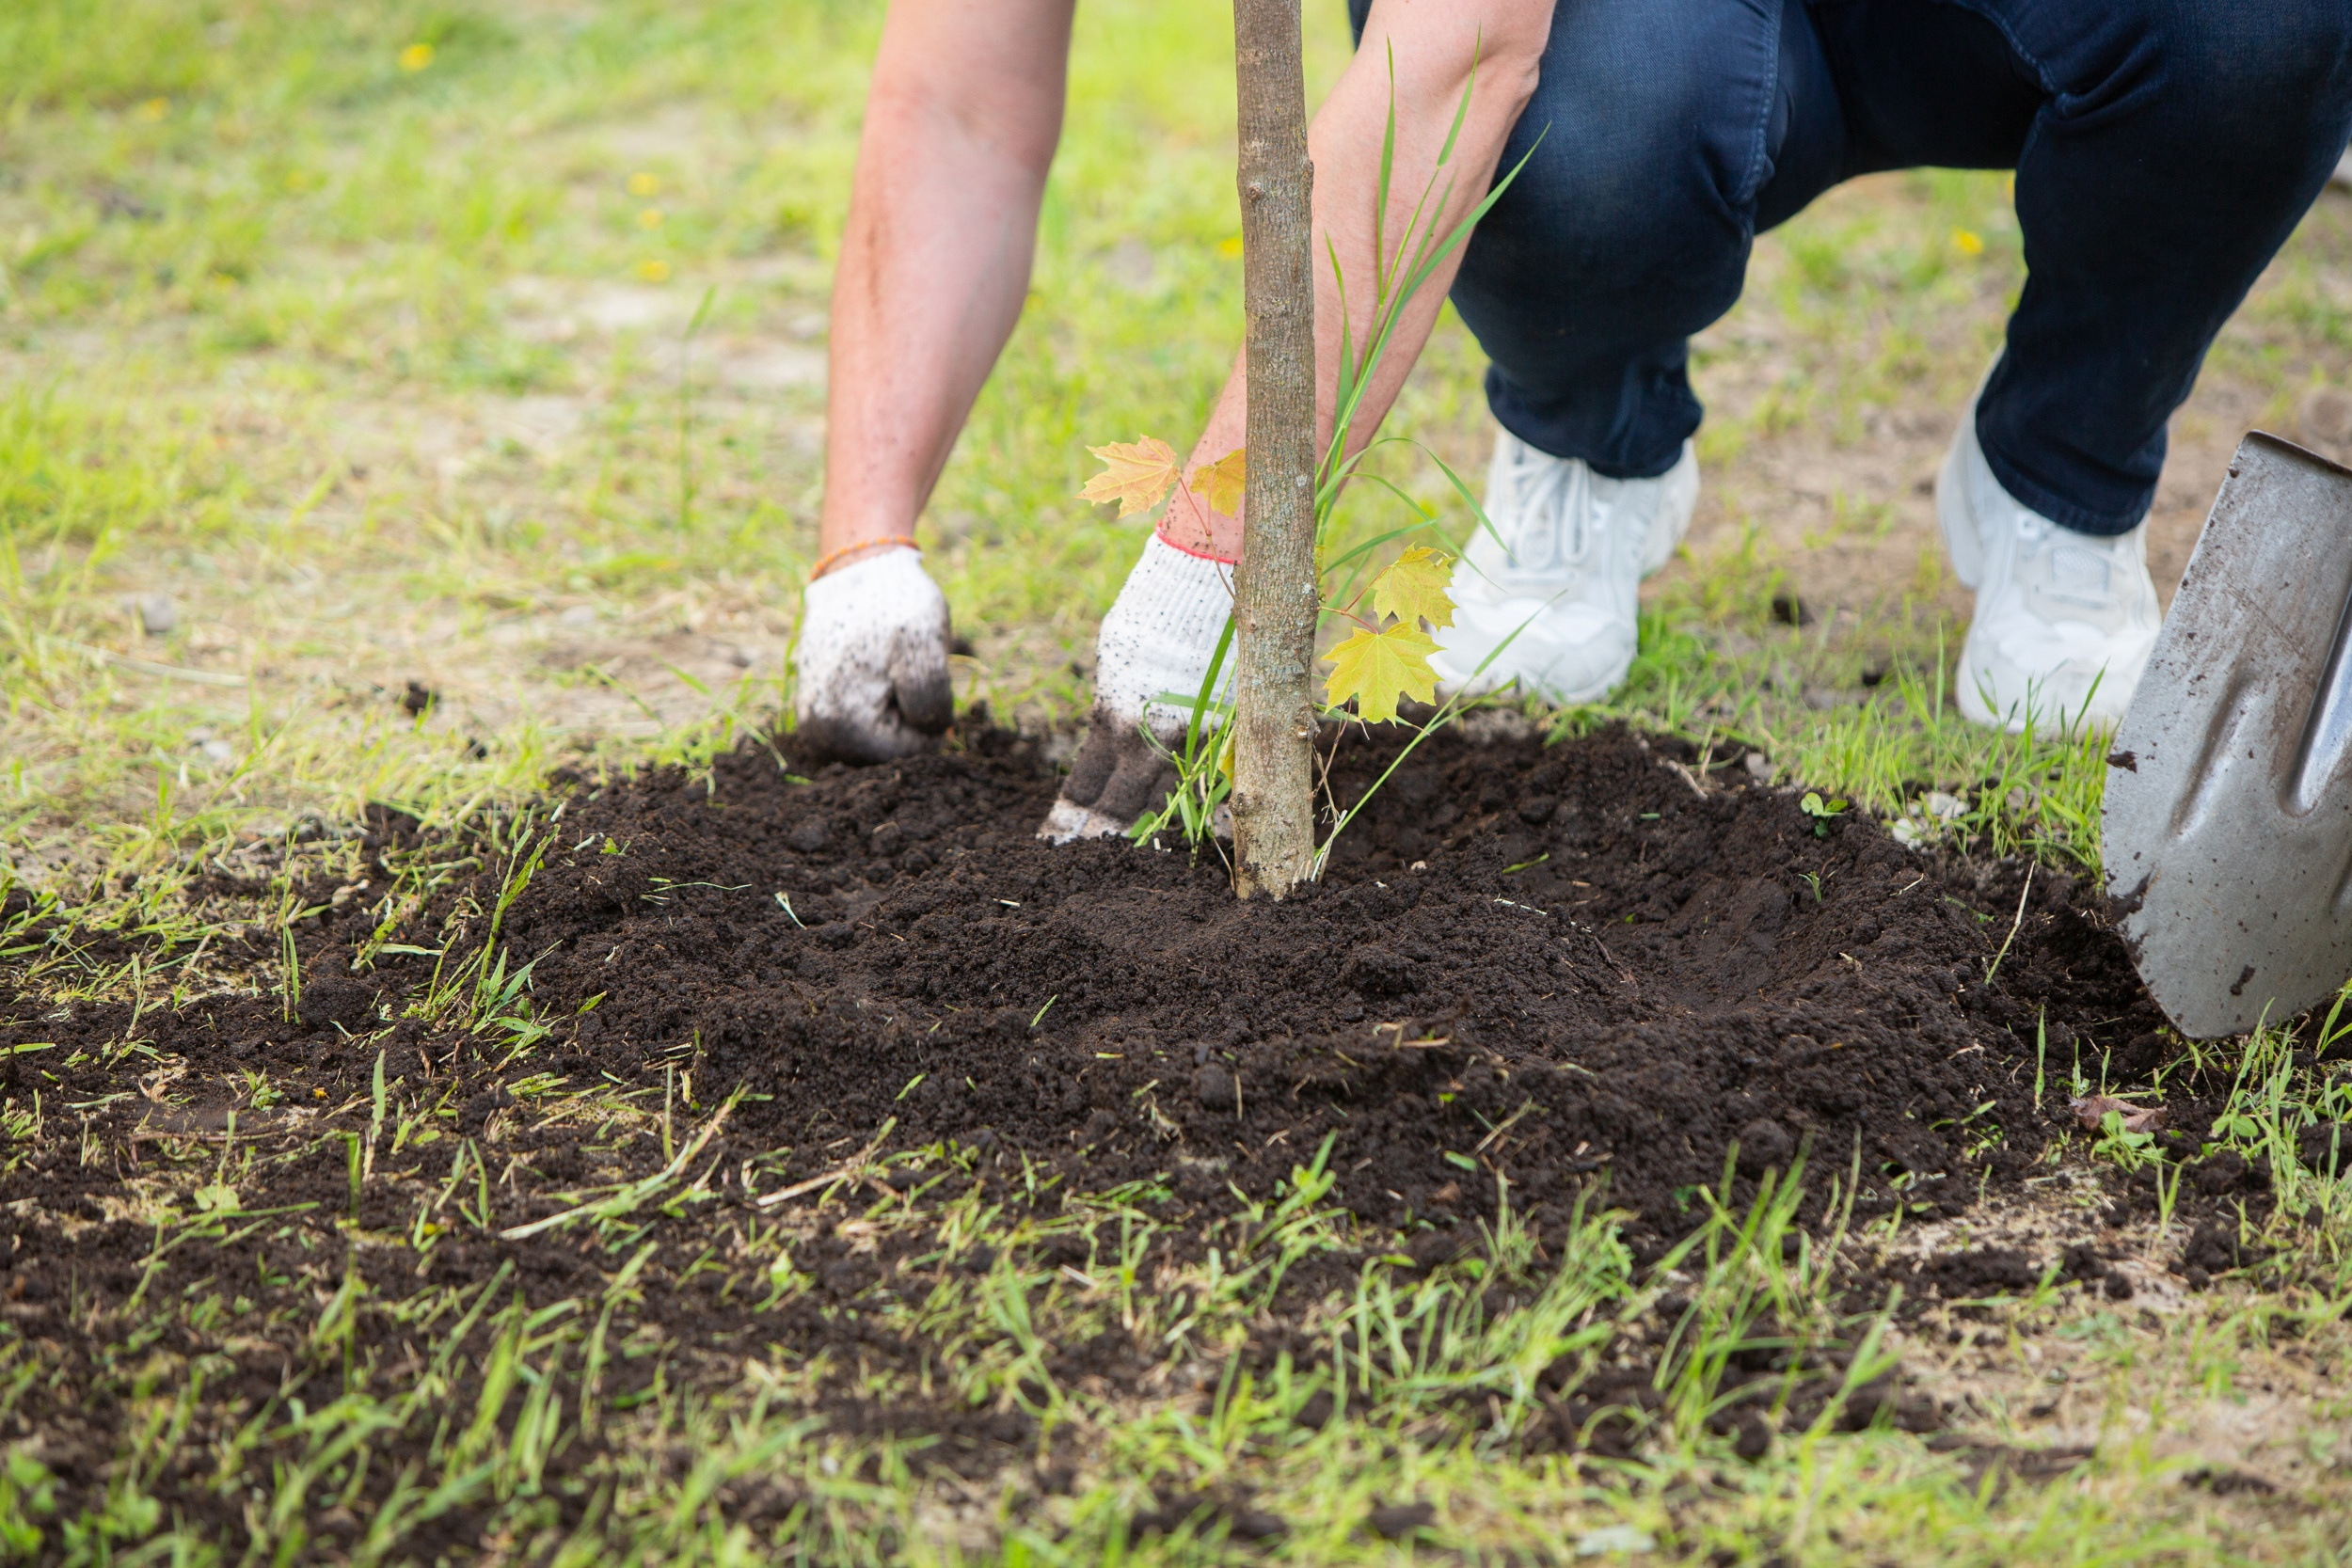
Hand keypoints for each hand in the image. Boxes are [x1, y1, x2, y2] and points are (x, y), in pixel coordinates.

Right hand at [794, 547, 953, 760]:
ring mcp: (813, 721)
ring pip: (880, 740)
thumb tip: (928, 734)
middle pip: (891, 753)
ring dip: (894, 710)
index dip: (928, 719)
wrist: (859, 570)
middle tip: (898, 669)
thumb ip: (930, 701)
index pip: (910, 754)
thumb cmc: (894, 604)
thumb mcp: (925, 646)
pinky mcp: (816, 707)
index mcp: (841, 726)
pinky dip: (878, 705)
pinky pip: (865, 725)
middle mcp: (817, 733)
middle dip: (907, 717)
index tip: (913, 675)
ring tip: (886, 668)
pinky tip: (875, 672)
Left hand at [1039, 535, 1233, 840]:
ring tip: (1128, 865)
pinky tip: (1192, 834)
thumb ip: (1114, 709)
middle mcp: (1154, 736)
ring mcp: (1197, 737)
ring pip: (1169, 801)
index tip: (1053, 842)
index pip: (1088, 783)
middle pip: (1123, 804)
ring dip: (1147, 832)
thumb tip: (1111, 740)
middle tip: (1078, 868)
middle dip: (1099, 840)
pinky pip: (1214, 782)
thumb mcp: (1117, 659)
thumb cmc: (1155, 610)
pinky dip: (1200, 808)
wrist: (1208, 579)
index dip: (1071, 817)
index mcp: (1117, 716)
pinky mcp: (1232, 731)